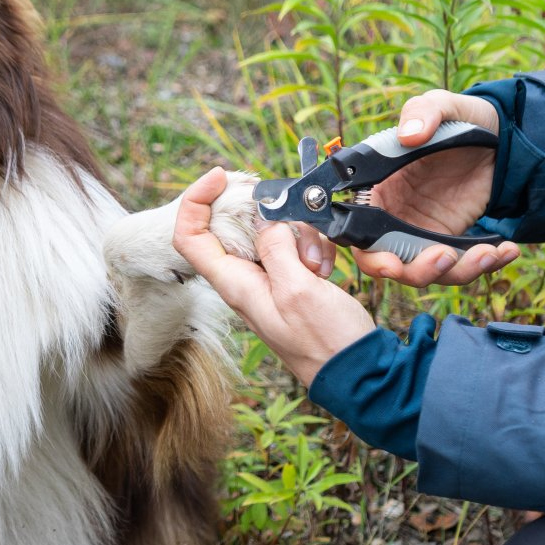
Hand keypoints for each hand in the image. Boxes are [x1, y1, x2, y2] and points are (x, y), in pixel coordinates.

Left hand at [174, 169, 374, 385]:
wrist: (355, 369)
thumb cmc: (324, 340)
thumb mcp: (297, 289)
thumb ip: (275, 247)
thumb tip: (262, 215)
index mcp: (233, 284)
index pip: (189, 237)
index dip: (195, 201)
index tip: (221, 176)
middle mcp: (244, 279)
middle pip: (237, 225)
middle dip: (270, 218)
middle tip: (297, 227)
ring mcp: (268, 279)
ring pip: (272, 232)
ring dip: (299, 236)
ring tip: (317, 264)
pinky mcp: (292, 280)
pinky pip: (294, 247)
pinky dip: (312, 249)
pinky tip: (325, 269)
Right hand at [352, 89, 518, 286]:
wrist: (500, 137)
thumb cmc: (460, 120)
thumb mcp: (442, 106)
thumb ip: (422, 112)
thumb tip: (408, 134)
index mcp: (377, 191)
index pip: (356, 235)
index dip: (369, 255)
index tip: (392, 263)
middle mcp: (392, 218)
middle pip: (388, 263)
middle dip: (414, 271)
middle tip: (444, 258)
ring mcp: (422, 233)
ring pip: (427, 271)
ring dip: (455, 271)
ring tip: (488, 253)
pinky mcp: (451, 241)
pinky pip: (459, 266)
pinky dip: (482, 266)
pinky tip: (506, 251)